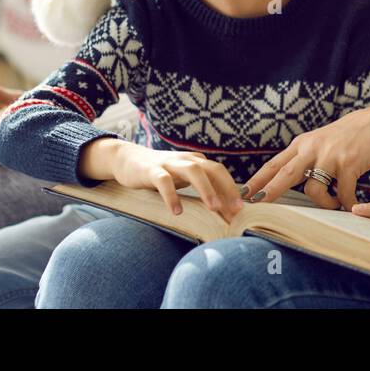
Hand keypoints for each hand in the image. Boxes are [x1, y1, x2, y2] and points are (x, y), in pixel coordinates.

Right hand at [110, 143, 244, 219]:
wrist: (128, 160)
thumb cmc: (162, 174)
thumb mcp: (183, 180)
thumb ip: (200, 190)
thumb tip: (223, 211)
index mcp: (197, 162)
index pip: (220, 174)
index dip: (232, 190)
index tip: (241, 210)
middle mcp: (187, 159)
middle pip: (213, 169)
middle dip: (226, 189)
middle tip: (234, 210)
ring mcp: (169, 163)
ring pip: (193, 171)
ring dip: (206, 189)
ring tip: (214, 209)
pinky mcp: (151, 170)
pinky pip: (164, 181)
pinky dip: (172, 196)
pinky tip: (177, 211)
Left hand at [241, 104, 369, 211]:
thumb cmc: (351, 137)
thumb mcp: (322, 141)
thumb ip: (305, 157)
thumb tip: (287, 180)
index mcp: (303, 144)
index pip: (274, 164)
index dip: (257, 180)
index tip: (243, 193)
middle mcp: (312, 148)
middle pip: (284, 175)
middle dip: (268, 192)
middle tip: (255, 206)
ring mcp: (330, 155)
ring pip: (313, 190)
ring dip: (323, 203)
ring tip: (333, 203)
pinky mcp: (348, 163)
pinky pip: (341, 193)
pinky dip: (345, 201)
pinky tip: (350, 203)